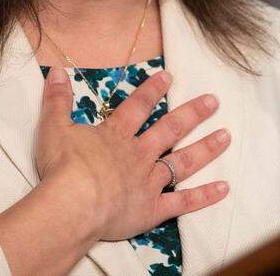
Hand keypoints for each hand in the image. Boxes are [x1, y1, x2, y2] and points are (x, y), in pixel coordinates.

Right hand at [35, 67, 230, 240]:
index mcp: (116, 135)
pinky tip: (224, 188)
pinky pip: (183, 202)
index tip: (170, 76)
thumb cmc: (63, 168)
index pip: (138, 106)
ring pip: (183, 161)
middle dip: (193, 113)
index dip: (153, 89)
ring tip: (226, 136)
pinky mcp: (152, 208)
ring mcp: (149, 181)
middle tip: (214, 100)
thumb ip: (57, 100)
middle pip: (170, 129)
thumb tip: (56, 71)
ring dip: (206, 148)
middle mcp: (138, 154)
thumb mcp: (53, 128)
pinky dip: (204, 196)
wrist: (74, 203)